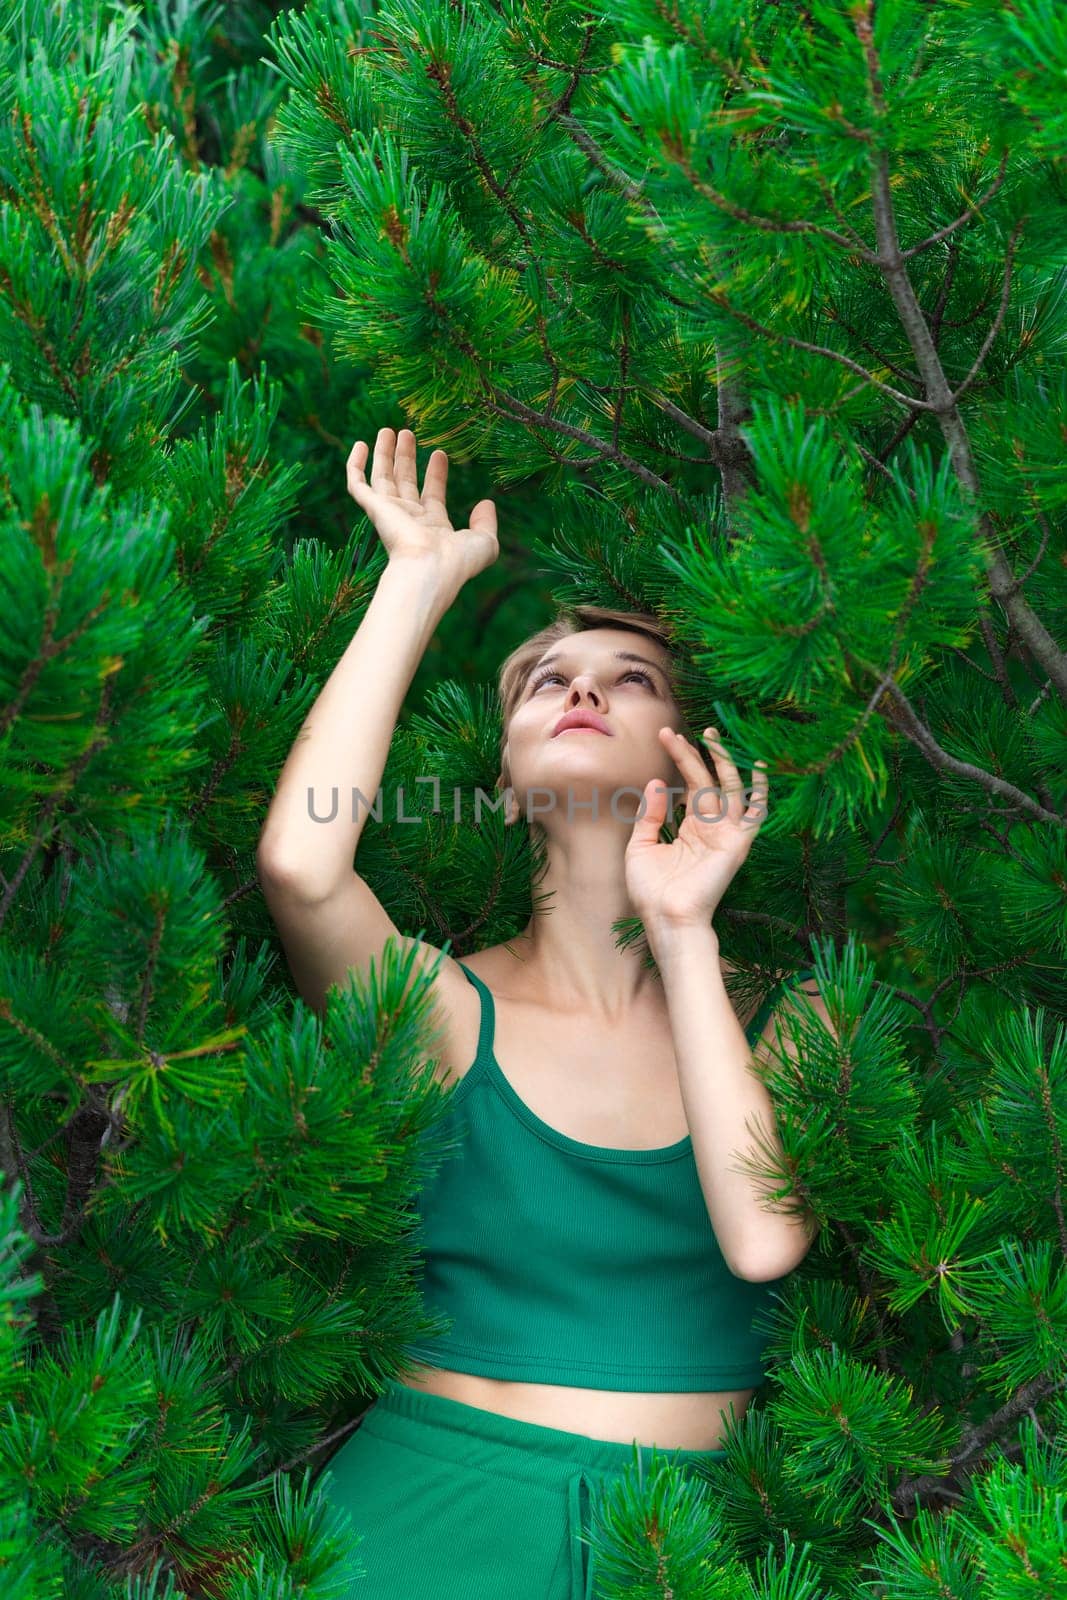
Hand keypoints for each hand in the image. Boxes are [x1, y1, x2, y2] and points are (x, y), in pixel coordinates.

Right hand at [346, 427, 498, 589]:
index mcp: (433, 526)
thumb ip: (487, 522)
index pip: (432, 494)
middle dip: (405, 458)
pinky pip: (357, 483)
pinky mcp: (373, 508)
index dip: (436, 474)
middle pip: (404, 482)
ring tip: (387, 430)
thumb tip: (487, 502)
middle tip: (407, 434)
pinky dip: (355, 464)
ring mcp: (389, 513)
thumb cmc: (458, 561)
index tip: (440, 453)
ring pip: (381, 478)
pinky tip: (360, 444)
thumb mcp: (485, 542)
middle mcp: (409, 519)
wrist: (430, 569)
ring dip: (384, 454)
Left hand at [624, 727, 767, 931]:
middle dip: (694, 755)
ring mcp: (726, 834)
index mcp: (690, 828)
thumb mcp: (641, 846)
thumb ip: (650, 814)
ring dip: (722, 761)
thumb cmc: (651, 891)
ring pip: (729, 788)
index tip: (665, 736)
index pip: (690, 785)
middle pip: (707, 781)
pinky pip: (755, 813)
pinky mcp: (737, 843)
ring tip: (711, 734)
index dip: (680, 759)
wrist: (665, 918)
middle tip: (676, 732)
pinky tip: (758, 766)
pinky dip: (760, 790)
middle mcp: (711, 827)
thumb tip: (658, 782)